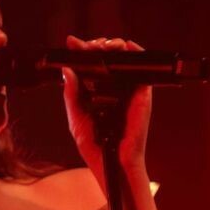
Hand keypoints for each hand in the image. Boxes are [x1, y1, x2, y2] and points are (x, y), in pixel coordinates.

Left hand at [61, 35, 152, 179]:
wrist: (113, 165)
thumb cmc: (98, 148)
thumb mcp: (77, 120)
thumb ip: (72, 96)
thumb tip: (67, 71)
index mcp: (99, 94)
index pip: (91, 66)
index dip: (82, 52)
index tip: (72, 44)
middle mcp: (115, 89)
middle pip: (107, 57)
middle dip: (97, 45)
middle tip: (87, 46)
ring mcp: (129, 90)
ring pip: (124, 58)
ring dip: (113, 45)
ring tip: (102, 45)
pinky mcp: (142, 94)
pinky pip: (142, 67)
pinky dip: (135, 52)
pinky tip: (124, 46)